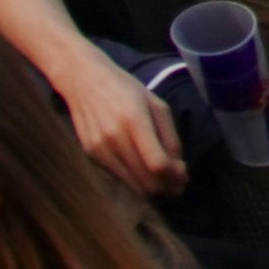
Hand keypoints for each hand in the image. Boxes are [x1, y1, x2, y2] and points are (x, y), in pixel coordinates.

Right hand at [56, 46, 184, 194]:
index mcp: (134, 120)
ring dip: (151, 188)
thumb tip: (178, 167)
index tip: (185, 177)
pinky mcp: (91, 154)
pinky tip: (144, 172)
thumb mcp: (155, 104)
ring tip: (165, 183)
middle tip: (178, 186)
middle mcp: (114, 138)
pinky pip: (118, 175)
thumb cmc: (125, 88)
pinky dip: (134, 179)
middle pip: (145, 179)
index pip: (157, 163)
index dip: (174, 175)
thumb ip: (169, 136)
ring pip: (131, 184)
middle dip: (166, 187)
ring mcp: (100, 148)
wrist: (84, 80)